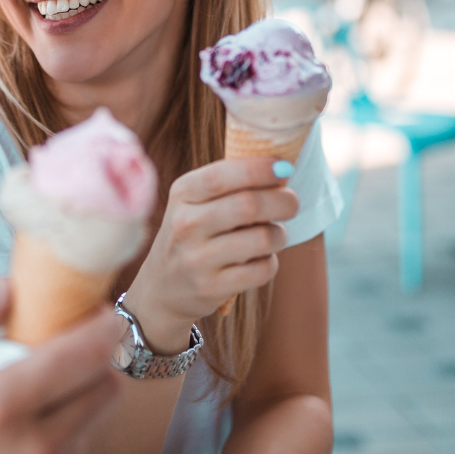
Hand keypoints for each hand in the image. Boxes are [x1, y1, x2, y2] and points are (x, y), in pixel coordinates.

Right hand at [0, 281, 121, 453]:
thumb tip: (1, 290)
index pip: (87, 356)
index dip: (102, 324)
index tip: (97, 310)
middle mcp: (35, 449)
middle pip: (106, 386)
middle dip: (91, 360)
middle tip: (56, 349)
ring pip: (97, 420)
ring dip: (78, 397)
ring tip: (33, 392)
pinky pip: (80, 452)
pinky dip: (66, 432)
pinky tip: (24, 429)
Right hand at [125, 158, 298, 351]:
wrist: (163, 286)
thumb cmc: (193, 232)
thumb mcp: (195, 202)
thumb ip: (230, 183)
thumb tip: (281, 167)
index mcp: (182, 194)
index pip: (220, 176)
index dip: (257, 169)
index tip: (284, 166)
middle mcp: (185, 225)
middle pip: (248, 205)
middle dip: (282, 201)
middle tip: (291, 202)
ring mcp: (196, 259)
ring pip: (261, 239)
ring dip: (279, 235)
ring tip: (275, 234)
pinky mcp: (210, 288)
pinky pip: (261, 270)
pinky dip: (270, 262)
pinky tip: (261, 259)